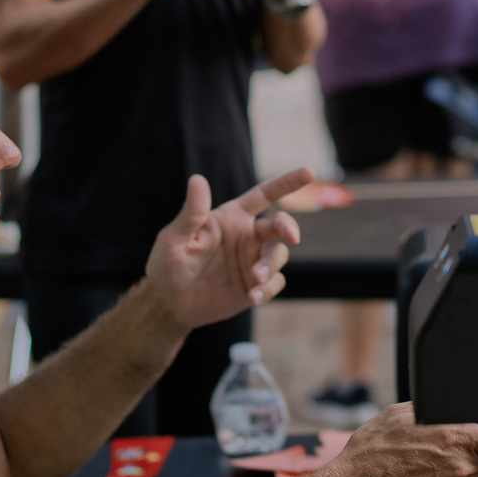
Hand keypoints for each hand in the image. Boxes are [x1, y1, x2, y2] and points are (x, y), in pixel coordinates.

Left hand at [141, 168, 311, 327]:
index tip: (309, 172)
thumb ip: (192, 212)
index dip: (287, 182)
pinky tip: (252, 297)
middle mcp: (248, 236)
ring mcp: (253, 261)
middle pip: (280, 224)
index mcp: (232, 217)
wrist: (169, 303)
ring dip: (270, 265)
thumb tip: (197, 179)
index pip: (264, 195)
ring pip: (279, 256)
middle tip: (292, 236)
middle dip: (289, 227)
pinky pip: (274, 284)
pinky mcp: (256, 286)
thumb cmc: (168, 264)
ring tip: (254, 279)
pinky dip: (268, 289)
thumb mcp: (175, 237)